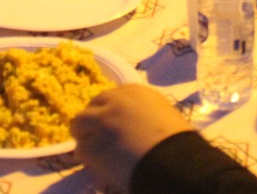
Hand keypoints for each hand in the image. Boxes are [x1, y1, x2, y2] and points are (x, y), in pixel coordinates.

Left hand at [71, 84, 191, 190]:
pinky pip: (81, 149)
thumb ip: (143, 114)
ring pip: (79, 123)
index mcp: (135, 92)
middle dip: (95, 120)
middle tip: (100, 137)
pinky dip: (88, 158)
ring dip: (85, 136)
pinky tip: (99, 165)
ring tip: (95, 151)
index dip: (110, 111)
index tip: (113, 124)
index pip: (112, 96)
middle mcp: (115, 101)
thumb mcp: (163, 115)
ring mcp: (101, 122)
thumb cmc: (176, 141)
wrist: (174, 162)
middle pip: (93, 106)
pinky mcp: (93, 145)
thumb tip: (133, 128)